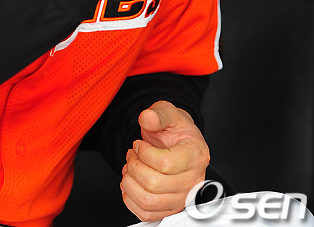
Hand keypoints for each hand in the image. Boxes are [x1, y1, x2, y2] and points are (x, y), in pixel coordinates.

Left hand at [120, 101, 209, 221]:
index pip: (165, 164)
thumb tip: (147, 118)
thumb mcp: (168, 112)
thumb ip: (158, 114)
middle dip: (134, 166)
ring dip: (130, 183)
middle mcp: (193, 179)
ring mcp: (183, 196)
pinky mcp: (172, 207)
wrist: (179, 141)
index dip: (144, 153)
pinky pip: (147, 214)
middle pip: (154, 185)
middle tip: (131, 154)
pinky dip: (131, 200)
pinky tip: (130, 183)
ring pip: (148, 202)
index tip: (138, 144)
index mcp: (195, 154)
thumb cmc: (175, 129)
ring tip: (129, 168)